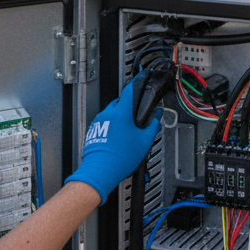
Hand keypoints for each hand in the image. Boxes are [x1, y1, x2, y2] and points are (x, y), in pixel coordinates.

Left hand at [65, 78, 160, 203]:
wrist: (99, 173)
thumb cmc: (119, 158)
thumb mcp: (144, 141)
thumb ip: (153, 125)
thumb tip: (157, 116)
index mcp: (122, 111)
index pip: (130, 89)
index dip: (138, 80)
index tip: (142, 76)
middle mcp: (108, 113)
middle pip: (121, 101)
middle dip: (130, 106)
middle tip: (137, 118)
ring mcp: (99, 121)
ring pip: (112, 112)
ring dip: (120, 117)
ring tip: (126, 133)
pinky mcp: (93, 131)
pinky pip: (105, 122)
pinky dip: (111, 126)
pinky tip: (117, 139)